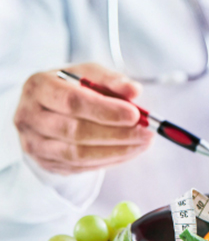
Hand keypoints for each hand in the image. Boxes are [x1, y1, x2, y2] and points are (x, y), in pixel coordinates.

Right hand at [13, 63, 153, 174]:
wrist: (48, 106)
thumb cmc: (72, 86)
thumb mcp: (90, 74)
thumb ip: (111, 80)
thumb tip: (134, 90)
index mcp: (39, 87)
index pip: (73, 102)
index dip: (106, 111)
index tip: (135, 115)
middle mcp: (29, 116)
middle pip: (75, 131)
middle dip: (117, 134)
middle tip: (146, 132)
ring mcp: (34, 143)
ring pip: (78, 154)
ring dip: (117, 151)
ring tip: (143, 143)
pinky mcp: (45, 162)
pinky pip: (81, 167)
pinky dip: (110, 160)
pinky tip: (130, 151)